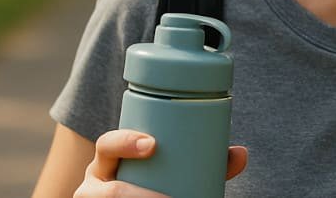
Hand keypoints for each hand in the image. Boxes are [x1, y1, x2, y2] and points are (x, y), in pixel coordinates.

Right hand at [74, 129, 248, 196]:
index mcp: (107, 162)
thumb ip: (200, 163)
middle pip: (109, 191)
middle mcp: (94, 185)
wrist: (130, 197)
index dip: (125, 142)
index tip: (153, 145)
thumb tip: (241, 153)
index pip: (106, 144)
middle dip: (139, 195)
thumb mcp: (163, 171)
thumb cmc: (147, 184)